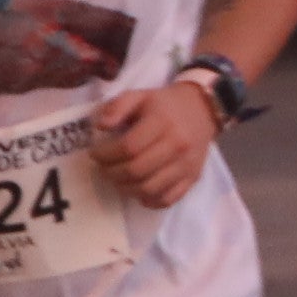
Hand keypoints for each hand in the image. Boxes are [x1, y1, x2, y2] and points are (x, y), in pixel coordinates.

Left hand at [90, 78, 226, 206]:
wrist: (202, 110)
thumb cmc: (165, 104)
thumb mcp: (139, 96)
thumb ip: (117, 107)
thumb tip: (100, 126)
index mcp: (162, 123)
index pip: (129, 147)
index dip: (106, 154)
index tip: (95, 154)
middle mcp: (177, 145)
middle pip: (137, 170)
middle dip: (111, 173)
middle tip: (102, 168)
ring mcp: (186, 165)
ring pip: (149, 188)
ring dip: (126, 188)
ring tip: (117, 179)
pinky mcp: (193, 178)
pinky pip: (167, 199)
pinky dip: (148, 200)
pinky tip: (138, 190)